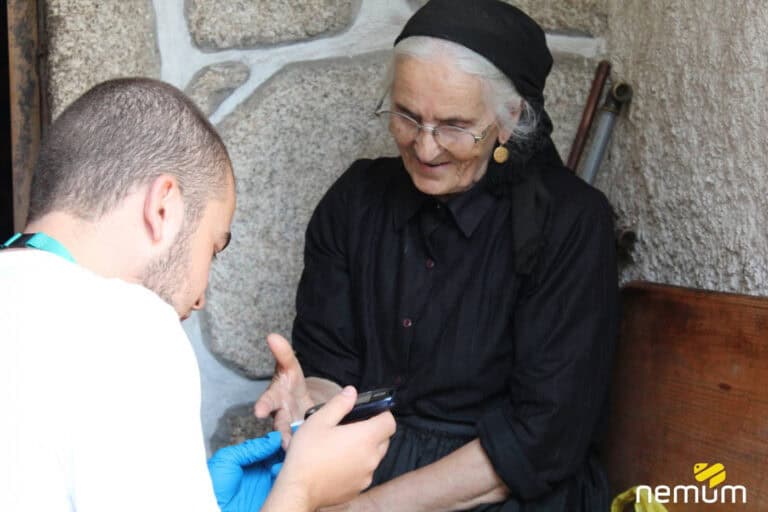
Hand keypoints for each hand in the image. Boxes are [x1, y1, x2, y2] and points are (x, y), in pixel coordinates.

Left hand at [208, 431, 284, 511]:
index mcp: (250, 459)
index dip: (279, 439)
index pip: (270, 445)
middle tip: (287, 444)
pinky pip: (285, 484)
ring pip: (286, 467)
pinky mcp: (272, 496)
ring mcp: (267, 483)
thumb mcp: (228, 459)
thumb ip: (251, 448)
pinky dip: (285, 475)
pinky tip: (277, 471)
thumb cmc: (213, 487)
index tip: (284, 435)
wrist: (212, 508)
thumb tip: (273, 438)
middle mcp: (261, 470)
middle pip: (281, 455)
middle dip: (286, 448)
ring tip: (281, 458)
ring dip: (286, 461)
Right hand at [254, 333, 313, 446]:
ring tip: (307, 449)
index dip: (263, 406)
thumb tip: (272, 336)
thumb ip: (283, 354)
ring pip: (295, 438)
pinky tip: (326, 450)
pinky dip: (317, 447)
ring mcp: (293, 429)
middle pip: (280, 425)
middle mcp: (281, 416)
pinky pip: (310, 444)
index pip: (267, 401)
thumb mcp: (290, 368)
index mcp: (275, 399)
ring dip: (300, 443)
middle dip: (282, 432)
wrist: (301, 402)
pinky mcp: (306, 439)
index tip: (259, 411)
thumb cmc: (291, 385)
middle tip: (285, 441)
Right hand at [262, 386, 395, 511]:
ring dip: (365, 449)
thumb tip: (352, 392)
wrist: (298, 488)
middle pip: (384, 439)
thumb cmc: (307, 453)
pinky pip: (365, 472)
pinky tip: (339, 463)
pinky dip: (358, 466)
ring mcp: (366, 475)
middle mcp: (371, 458)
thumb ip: (340, 404)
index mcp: (366, 437)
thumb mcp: (319, 420)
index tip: (371, 412)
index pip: (389, 422)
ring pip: (374, 457)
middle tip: (352, 427)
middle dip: (373, 430)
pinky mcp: (358, 488)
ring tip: (342, 446)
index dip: (383, 414)